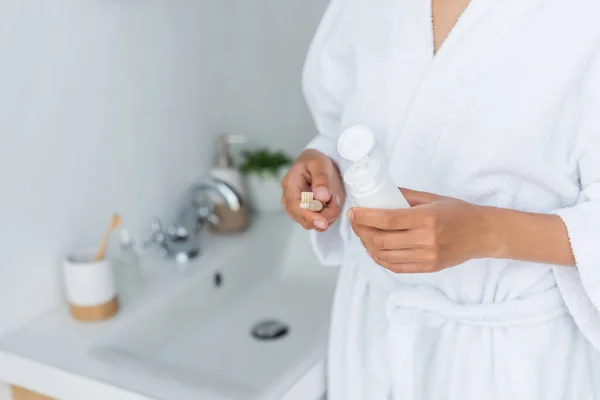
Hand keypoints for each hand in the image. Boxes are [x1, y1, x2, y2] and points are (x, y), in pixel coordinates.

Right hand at [281, 149, 345, 230]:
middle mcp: (290, 200)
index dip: (308, 216)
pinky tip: (332, 203)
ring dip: (327, 215)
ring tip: (333, 198)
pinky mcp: (308, 214)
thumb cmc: (315, 161)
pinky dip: (328, 217)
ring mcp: (298, 209)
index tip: (323, 222)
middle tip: (335, 198)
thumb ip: (321, 179)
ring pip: (311, 223)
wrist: (317, 165)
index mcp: (290, 186)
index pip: (295, 207)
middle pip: (303, 219)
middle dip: (323, 214)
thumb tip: (322, 197)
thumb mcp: (319, 163)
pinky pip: (318, 223)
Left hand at [349, 188, 491, 272]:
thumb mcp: (432, 198)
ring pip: (386, 256)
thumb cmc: (457, 212)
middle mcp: (427, 239)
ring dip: (368, 246)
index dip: (365, 217)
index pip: (387, 220)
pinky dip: (380, 259)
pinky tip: (374, 250)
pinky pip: (397, 267)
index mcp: (427, 218)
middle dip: (361, 231)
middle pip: (382, 240)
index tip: (353, 212)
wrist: (483, 234)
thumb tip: (378, 192)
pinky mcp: (429, 268)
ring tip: (362, 235)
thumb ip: (405, 196)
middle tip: (355, 222)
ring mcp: (428, 257)